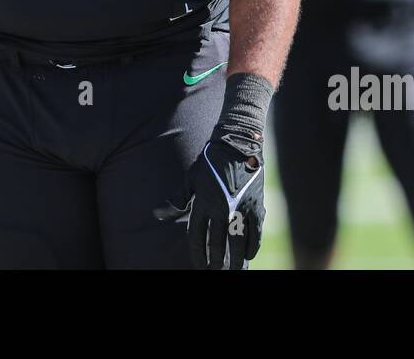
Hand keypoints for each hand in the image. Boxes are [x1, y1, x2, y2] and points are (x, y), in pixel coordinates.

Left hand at [183, 131, 265, 269]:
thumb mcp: (190, 178)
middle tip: (215, 271)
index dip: (197, 254)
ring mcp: (240, 208)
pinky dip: (253, 245)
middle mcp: (221, 209)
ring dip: (236, 258)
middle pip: (217, 243)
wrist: (236, 143)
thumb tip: (158, 214)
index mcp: (203, 203)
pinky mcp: (255, 205)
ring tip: (234, 269)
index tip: (199, 265)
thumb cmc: (210, 160)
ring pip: (238, 242)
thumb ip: (177, 199)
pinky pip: (255, 231)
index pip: (197, 236)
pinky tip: (250, 254)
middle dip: (215, 260)